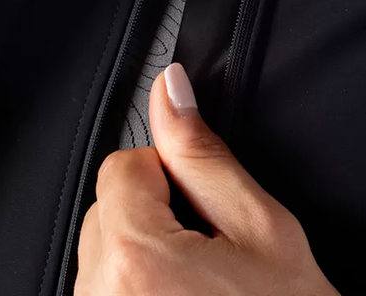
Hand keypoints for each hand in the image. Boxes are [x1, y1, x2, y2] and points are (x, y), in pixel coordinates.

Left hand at [74, 63, 339, 295]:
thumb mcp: (262, 228)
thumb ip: (204, 154)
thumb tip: (171, 89)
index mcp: (135, 261)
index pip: (122, 166)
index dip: (173, 175)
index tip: (207, 207)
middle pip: (107, 212)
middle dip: (156, 216)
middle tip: (215, 252)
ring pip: (103, 258)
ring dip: (144, 259)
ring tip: (204, 291)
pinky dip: (138, 295)